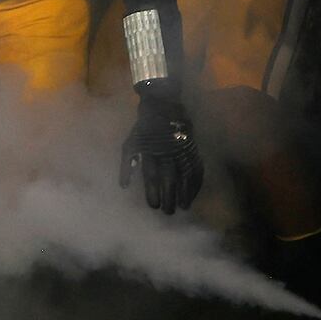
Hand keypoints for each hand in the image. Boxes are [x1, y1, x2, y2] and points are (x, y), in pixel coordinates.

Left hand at [120, 89, 203, 213]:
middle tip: (168, 212)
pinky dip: (196, 183)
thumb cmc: (143, 129)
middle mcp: (167, 153)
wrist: (164, 107)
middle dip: (169, 196)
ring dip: (185, 193)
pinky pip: (197, 169)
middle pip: (169, 178)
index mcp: (150, 151)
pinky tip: (193, 194)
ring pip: (185, 175)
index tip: (153, 206)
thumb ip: (126, 166)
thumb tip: (123, 187)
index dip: (152, 192)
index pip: (151, 176)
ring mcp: (182, 151)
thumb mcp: (130, 144)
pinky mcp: (193, 149)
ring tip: (183, 207)